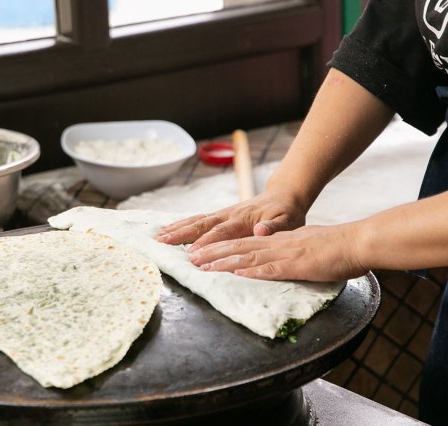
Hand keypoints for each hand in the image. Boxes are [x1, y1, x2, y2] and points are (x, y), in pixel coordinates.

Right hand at [154, 190, 306, 250]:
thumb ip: (275, 227)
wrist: (285, 195)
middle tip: (162, 243)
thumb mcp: (289, 221)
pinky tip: (168, 231)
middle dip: (182, 234)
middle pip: (203, 224)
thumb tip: (261, 231)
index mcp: (245, 219)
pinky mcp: (221, 215)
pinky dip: (182, 224)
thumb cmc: (288, 212)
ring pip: (197, 220)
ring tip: (158, 237)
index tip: (192, 253)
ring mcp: (224, 213)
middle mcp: (230, 214)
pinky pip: (199, 219)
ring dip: (177, 228)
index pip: (223, 231)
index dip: (207, 242)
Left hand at [187, 223, 367, 281]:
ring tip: (202, 266)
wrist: (355, 242)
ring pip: (248, 256)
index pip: (245, 244)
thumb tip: (280, 260)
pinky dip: (252, 271)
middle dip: (212, 253)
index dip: (222, 248)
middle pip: (239, 247)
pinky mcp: (297, 265)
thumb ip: (291, 253)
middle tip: (190, 259)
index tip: (203, 253)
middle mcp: (278, 244)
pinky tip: (236, 273)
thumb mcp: (307, 248)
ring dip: (223, 262)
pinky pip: (271, 268)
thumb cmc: (336, 248)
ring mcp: (286, 253)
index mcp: (280, 241)